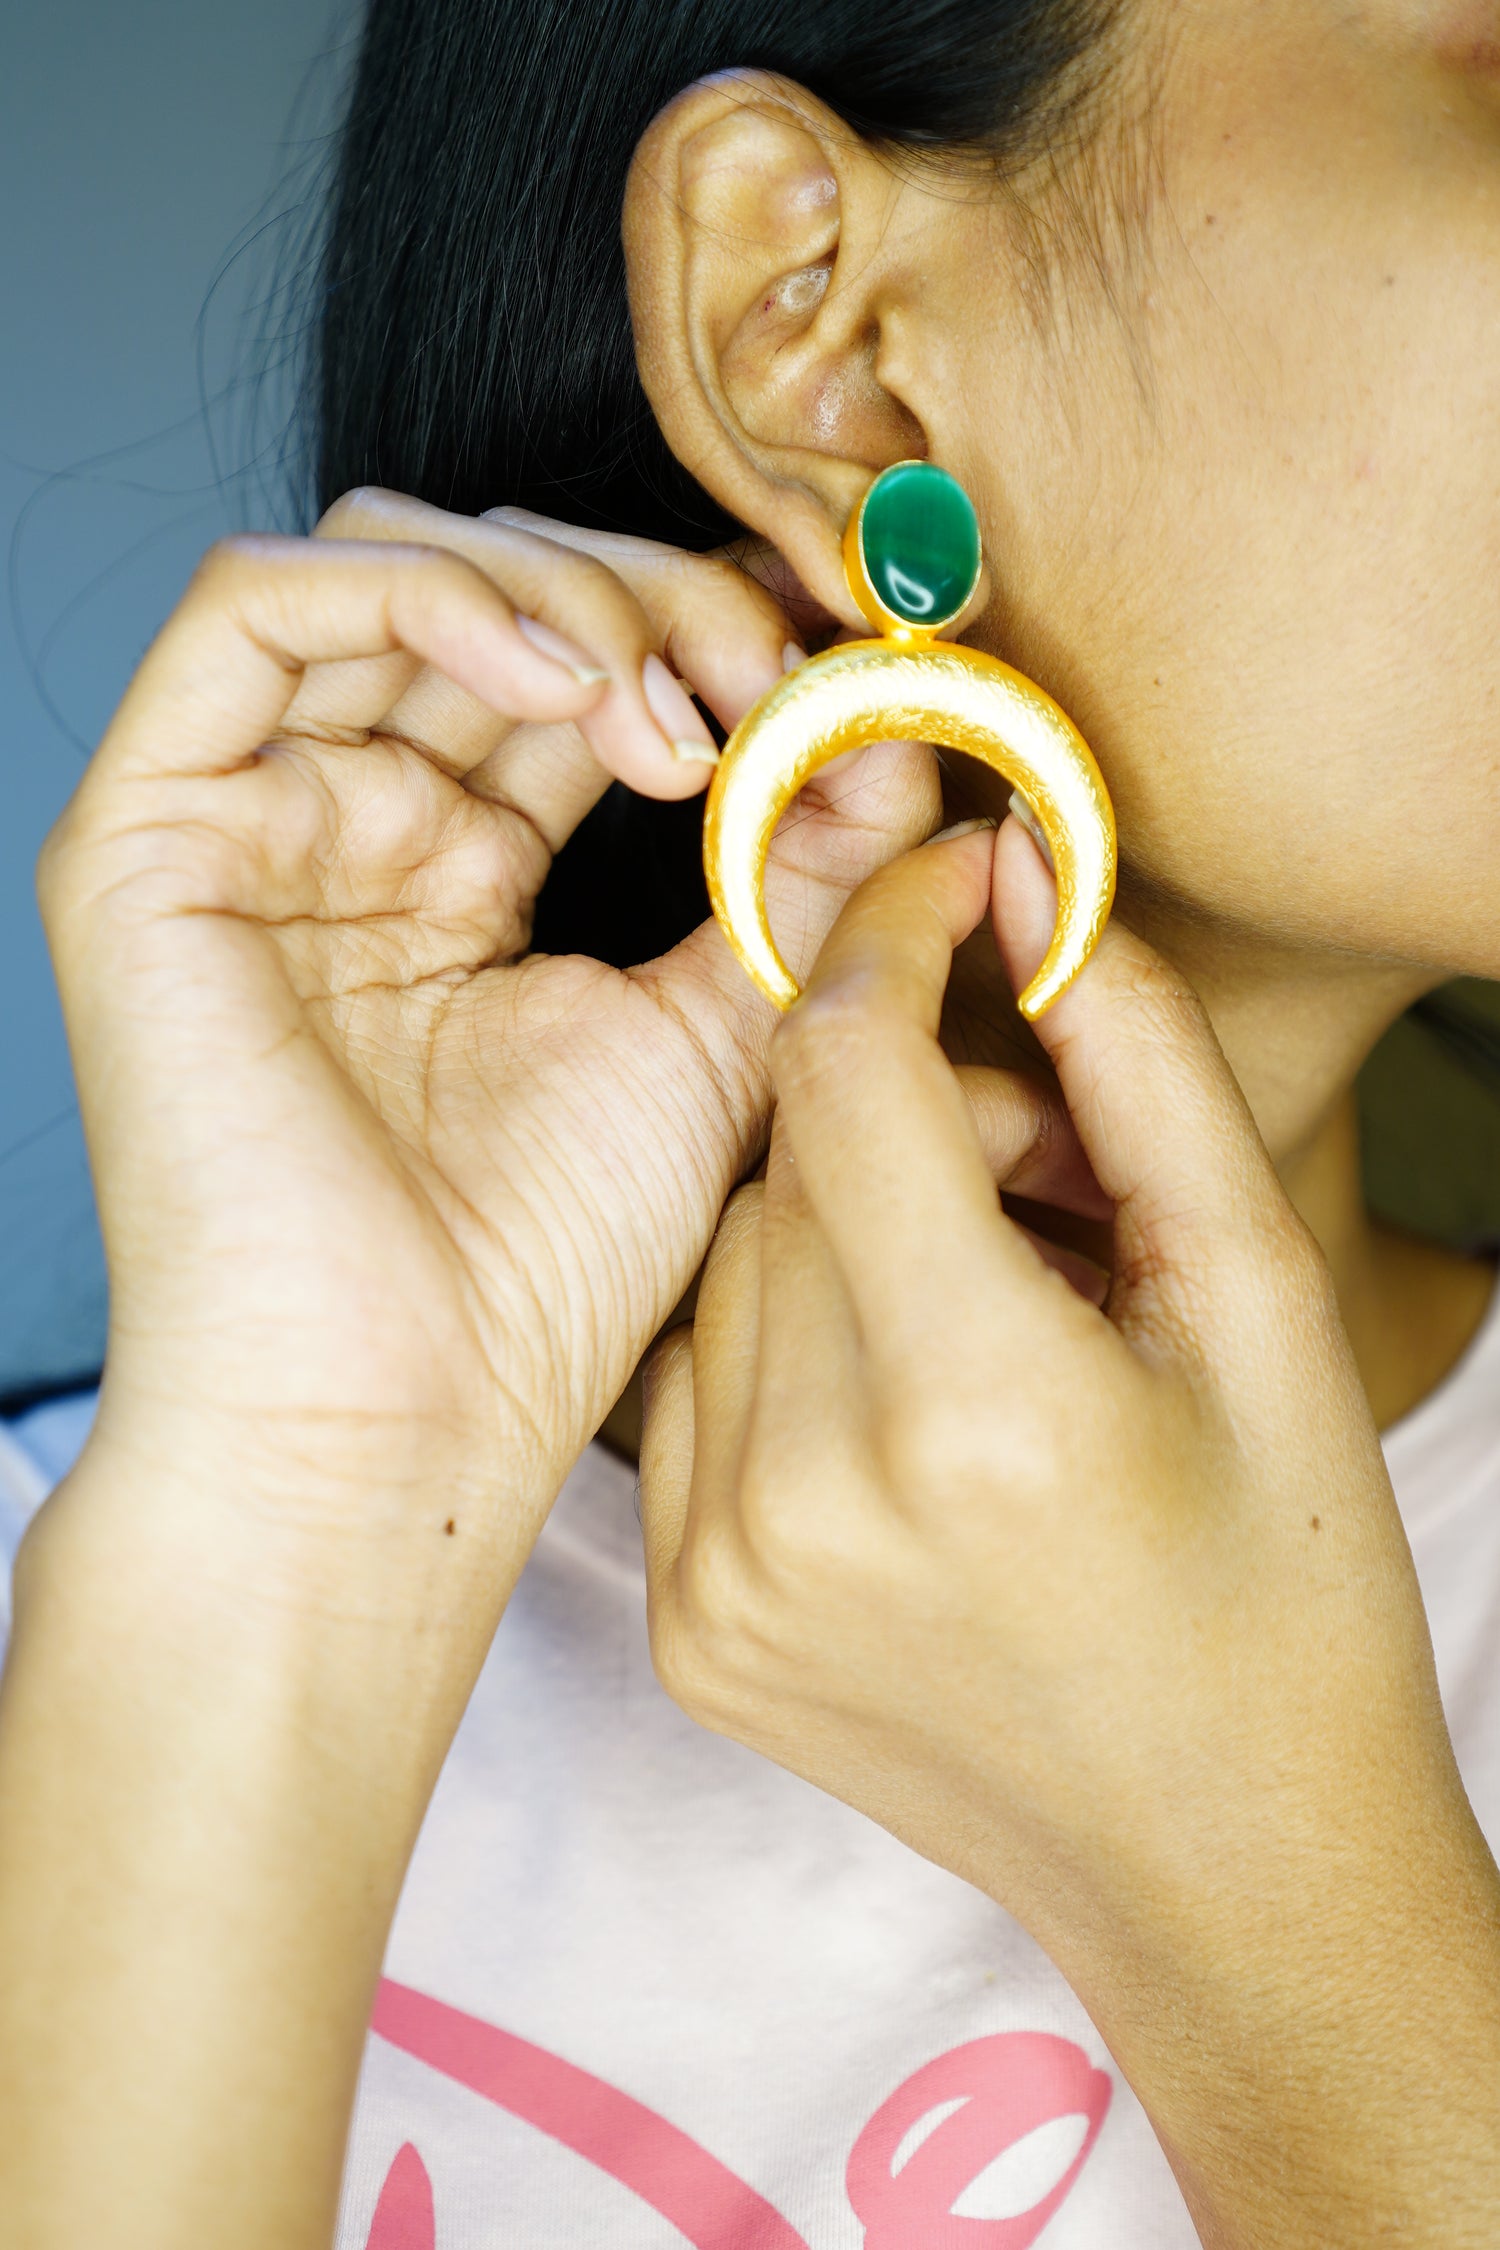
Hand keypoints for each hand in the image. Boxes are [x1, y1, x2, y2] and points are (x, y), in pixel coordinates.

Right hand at [36, 489, 937, 1642]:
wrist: (395, 1423)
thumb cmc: (540, 1271)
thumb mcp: (725, 1031)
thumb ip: (804, 872)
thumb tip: (898, 737)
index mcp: (458, 876)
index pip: (574, 670)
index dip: (708, 633)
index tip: (838, 666)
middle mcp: (349, 833)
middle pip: (489, 593)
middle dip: (656, 602)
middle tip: (770, 680)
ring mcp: (249, 826)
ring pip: (379, 567)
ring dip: (558, 591)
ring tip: (673, 710)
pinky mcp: (149, 834)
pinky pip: (249, 611)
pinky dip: (413, 594)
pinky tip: (552, 680)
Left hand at [639, 816, 1499, 2245]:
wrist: (1224, 1870)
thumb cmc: (1284, 1588)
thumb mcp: (1263, 1301)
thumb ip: (1138, 1062)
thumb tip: (1026, 874)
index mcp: (970, 1413)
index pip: (844, 1068)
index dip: (892, 933)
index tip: (953, 885)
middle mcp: (802, 1498)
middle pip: (787, 1162)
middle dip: (908, 1104)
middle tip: (1044, 1160)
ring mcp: (716, 1575)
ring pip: (729, 1260)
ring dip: (845, 1219)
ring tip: (989, 1294)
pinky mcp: (683, 1623)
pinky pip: (691, 1378)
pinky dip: (786, 1334)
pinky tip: (906, 1389)